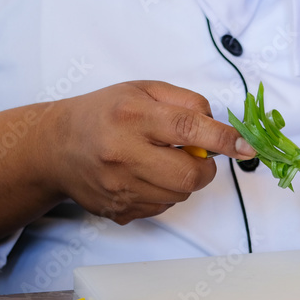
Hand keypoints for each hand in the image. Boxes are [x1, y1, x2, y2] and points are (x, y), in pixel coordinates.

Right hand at [0, 81, 254, 250]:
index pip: (188, 128)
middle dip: (204, 168)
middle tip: (196, 157)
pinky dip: (164, 194)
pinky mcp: (117, 209)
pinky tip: (146, 177)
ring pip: (178, 196)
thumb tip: (217, 125)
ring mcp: (119, 186)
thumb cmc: (103, 113)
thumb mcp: (142, 90)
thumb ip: (184, 102)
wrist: (54, 147)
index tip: (244, 146)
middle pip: (189, 176)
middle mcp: (123, 153)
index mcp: (132, 115)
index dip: (223, 139)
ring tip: (163, 163)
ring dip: (183, 182)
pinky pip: (160, 208)